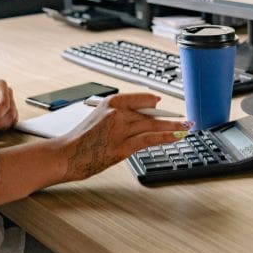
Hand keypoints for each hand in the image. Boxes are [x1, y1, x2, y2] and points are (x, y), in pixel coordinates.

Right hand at [58, 93, 191, 181]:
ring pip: (153, 126)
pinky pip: (149, 139)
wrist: (66, 154)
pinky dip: (165, 137)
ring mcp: (120, 130)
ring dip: (173, 127)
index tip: (163, 103)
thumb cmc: (80, 140)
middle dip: (169, 117)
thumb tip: (140, 119)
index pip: (140, 98)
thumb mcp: (98, 118)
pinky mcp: (122, 147)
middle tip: (184, 118)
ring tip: (186, 128)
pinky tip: (175, 137)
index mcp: (111, 102)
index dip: (155, 102)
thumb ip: (118, 116)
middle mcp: (117, 113)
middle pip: (150, 113)